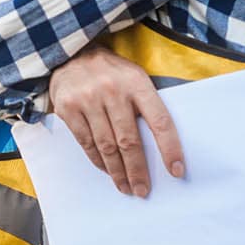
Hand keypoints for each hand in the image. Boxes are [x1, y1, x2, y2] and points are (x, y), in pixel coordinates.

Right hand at [46, 46, 185, 196]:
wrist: (70, 54)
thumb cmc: (111, 72)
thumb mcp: (135, 77)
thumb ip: (146, 104)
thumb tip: (161, 146)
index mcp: (137, 83)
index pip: (159, 121)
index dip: (169, 149)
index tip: (177, 171)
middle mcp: (112, 90)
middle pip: (129, 141)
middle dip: (138, 170)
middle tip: (143, 190)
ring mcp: (87, 99)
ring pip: (106, 146)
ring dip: (117, 171)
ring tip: (126, 187)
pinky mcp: (68, 108)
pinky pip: (86, 142)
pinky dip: (97, 160)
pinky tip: (106, 170)